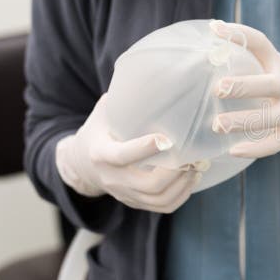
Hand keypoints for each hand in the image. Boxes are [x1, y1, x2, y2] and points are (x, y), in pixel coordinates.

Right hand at [55, 95, 201, 212]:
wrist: (82, 163)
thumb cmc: (101, 129)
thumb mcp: (106, 110)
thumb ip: (126, 97)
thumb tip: (157, 71)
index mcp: (101, 153)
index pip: (123, 156)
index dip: (144, 149)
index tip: (167, 139)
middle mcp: (112, 178)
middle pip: (148, 185)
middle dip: (176, 172)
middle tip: (192, 156)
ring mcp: (124, 194)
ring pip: (158, 199)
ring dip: (183, 184)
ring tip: (197, 166)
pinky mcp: (134, 203)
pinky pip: (163, 208)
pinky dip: (182, 196)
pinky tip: (192, 179)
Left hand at [210, 21, 279, 159]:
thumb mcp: (275, 68)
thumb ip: (251, 57)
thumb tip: (211, 36)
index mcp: (279, 65)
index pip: (262, 44)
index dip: (241, 35)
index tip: (215, 29)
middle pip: (270, 84)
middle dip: (244, 86)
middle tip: (219, 88)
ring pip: (269, 118)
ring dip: (243, 121)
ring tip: (218, 125)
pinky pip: (274, 144)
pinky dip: (255, 149)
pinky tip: (234, 150)